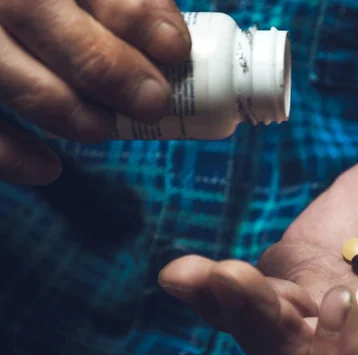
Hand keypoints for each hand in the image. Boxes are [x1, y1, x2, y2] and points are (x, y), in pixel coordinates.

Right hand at [0, 0, 189, 184]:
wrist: (6, 17)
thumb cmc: (58, 14)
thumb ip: (125, 3)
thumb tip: (171, 46)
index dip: (132, 13)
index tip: (174, 49)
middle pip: (32, 10)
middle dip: (104, 65)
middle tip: (151, 102)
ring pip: (2, 70)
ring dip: (61, 107)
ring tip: (101, 128)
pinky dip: (11, 153)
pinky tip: (49, 169)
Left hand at [159, 123, 357, 354]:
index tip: (346, 304)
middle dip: (269, 336)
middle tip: (238, 284)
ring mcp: (332, 307)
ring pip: (274, 336)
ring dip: (233, 310)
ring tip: (195, 276)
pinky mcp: (304, 270)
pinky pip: (257, 293)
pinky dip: (219, 288)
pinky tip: (186, 273)